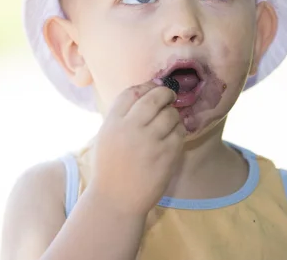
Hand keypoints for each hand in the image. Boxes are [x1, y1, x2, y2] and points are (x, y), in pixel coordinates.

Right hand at [87, 81, 185, 216]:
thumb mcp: (107, 136)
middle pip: (155, 98)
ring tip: (168, 123)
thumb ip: (122, 116)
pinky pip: (179, 133)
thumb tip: (146, 92)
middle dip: (166, 94)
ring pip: (171, 114)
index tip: (154, 88)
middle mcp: (130, 128)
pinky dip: (178, 132)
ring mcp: (149, 142)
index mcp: (112, 122)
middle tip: (169, 97)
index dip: (146, 86)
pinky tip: (171, 138)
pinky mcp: (166, 155)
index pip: (132, 92)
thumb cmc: (111, 167)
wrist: (116, 199)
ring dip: (173, 115)